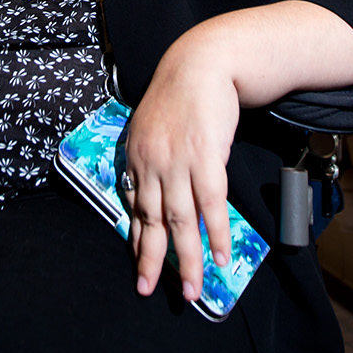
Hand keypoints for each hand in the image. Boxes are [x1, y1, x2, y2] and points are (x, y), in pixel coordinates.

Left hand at [120, 35, 239, 303]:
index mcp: (135, 155)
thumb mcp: (152, 125)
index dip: (138, 239)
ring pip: (180, 220)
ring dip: (186, 259)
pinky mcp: (206, 156)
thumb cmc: (181, 94)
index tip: (141, 266)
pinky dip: (216, 233)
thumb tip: (155, 189)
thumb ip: (151, 157)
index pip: (134, 206)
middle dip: (153, 260)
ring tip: (190, 289)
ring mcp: (178, 161)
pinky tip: (218, 256)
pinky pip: (211, 204)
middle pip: (152, 220)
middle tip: (151, 291)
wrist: (202, 62)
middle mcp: (151, 162)